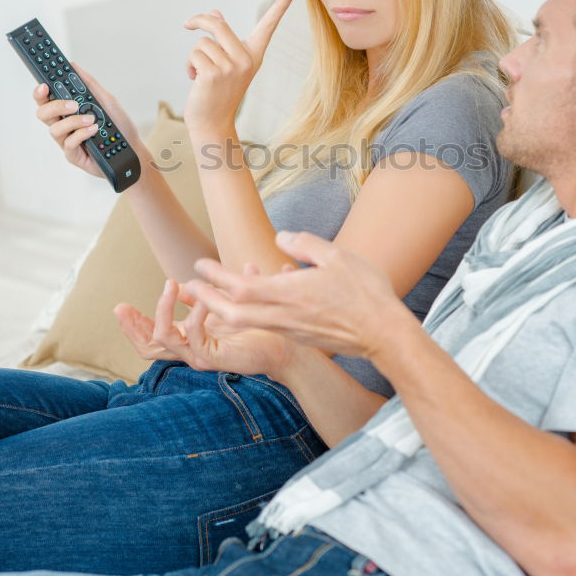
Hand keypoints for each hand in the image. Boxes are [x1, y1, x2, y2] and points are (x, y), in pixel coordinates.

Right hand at [34, 64, 140, 179]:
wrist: (132, 147)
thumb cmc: (118, 124)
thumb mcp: (106, 99)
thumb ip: (89, 84)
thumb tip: (73, 65)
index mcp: (67, 110)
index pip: (45, 99)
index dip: (40, 92)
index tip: (44, 85)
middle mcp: (63, 124)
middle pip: (43, 113)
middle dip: (55, 106)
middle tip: (73, 104)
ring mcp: (67, 140)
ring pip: (54, 129)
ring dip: (73, 121)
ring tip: (91, 119)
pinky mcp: (73, 155)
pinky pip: (68, 144)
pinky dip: (81, 134)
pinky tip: (93, 130)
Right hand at [115, 277, 296, 379]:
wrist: (285, 346)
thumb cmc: (258, 328)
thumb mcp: (224, 307)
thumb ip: (204, 298)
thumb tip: (189, 282)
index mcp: (189, 341)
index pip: (152, 338)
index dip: (134, 325)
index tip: (121, 307)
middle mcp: (190, 352)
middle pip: (148, 346)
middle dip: (132, 326)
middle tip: (120, 307)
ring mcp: (199, 357)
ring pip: (164, 338)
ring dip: (162, 310)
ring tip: (170, 285)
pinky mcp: (213, 358)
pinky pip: (193, 335)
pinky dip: (193, 313)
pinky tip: (202, 297)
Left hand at [183, 0, 295, 133]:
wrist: (212, 121)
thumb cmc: (217, 91)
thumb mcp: (224, 62)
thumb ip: (222, 39)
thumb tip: (214, 13)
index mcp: (254, 54)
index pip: (268, 26)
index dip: (280, 5)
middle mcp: (246, 59)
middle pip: (218, 24)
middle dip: (199, 21)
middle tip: (188, 24)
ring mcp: (231, 67)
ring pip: (202, 43)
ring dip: (195, 56)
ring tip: (201, 74)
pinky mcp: (214, 74)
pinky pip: (194, 54)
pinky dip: (189, 66)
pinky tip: (196, 80)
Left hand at [185, 232, 416, 360]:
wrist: (384, 334)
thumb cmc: (365, 293)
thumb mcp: (337, 256)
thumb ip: (304, 244)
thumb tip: (279, 239)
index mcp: (290, 293)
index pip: (241, 287)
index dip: (216, 277)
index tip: (200, 265)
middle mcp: (285, 315)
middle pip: (233, 314)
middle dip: (208, 300)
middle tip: (190, 288)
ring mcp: (292, 329)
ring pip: (247, 323)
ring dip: (223, 309)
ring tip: (212, 295)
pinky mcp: (301, 337)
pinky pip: (266, 324)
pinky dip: (249, 315)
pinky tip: (253, 302)